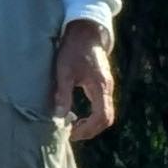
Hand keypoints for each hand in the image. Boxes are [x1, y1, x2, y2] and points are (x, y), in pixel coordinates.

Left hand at [51, 19, 118, 142]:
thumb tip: (60, 116)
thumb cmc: (73, 50)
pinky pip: (102, 107)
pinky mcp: (103, 85)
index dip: (88, 129)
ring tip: (73, 126)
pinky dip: (92, 116)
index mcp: (100, 87)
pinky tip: (77, 116)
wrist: (86, 33)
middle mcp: (107, 89)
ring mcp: (107, 87)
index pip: (102, 117)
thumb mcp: (64, 71)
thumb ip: (63, 94)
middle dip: (91, 130)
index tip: (72, 133)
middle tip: (72, 134)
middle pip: (107, 119)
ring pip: (106, 114)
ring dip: (91, 124)